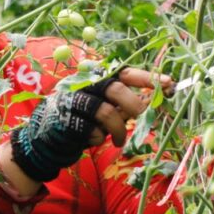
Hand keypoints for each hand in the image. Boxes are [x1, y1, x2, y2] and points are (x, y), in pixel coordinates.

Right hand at [6, 67, 172, 182]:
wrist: (44, 138)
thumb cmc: (80, 120)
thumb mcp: (101, 106)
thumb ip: (122, 102)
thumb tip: (156, 99)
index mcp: (94, 78)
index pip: (123, 72)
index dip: (147, 78)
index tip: (170, 84)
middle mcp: (83, 85)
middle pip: (116, 89)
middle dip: (135, 105)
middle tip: (145, 118)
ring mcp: (72, 103)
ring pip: (106, 112)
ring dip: (119, 129)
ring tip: (121, 140)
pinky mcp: (65, 122)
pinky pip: (93, 131)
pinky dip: (100, 138)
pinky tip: (97, 140)